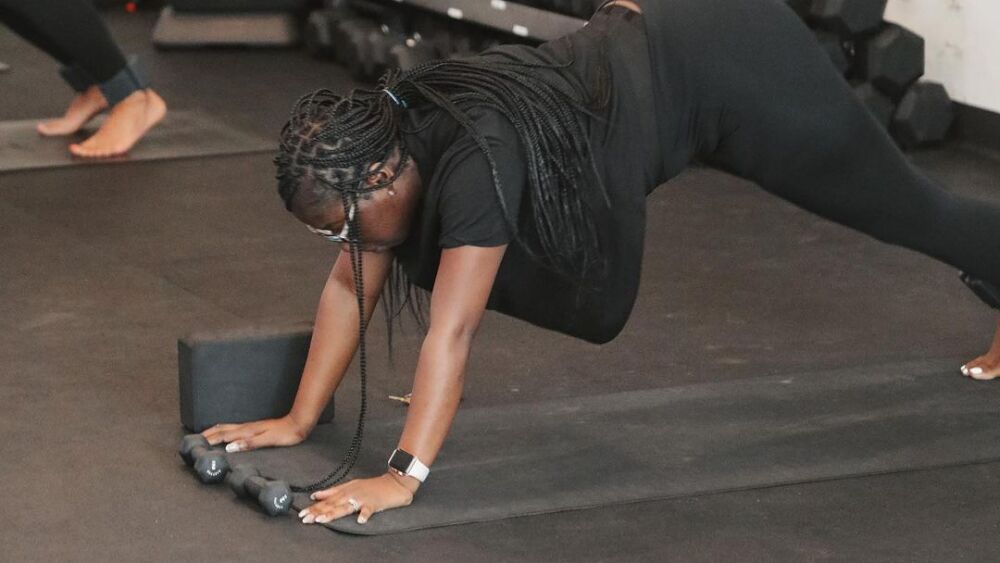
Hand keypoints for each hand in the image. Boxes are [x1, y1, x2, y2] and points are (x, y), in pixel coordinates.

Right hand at [201, 415, 307, 452]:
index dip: (209, 439)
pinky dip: (224, 431)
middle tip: (194, 439)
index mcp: (247, 431)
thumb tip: (230, 447)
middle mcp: (246, 428)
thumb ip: (249, 444)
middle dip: (207, 434)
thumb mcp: (268, 440)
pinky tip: (225, 434)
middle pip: (222, 429)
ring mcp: (250, 427)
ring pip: (227, 427)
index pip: (223, 435)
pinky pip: (234, 429)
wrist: (298, 423)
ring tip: (204, 435)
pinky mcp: (254, 428)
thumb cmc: (285, 434)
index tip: (197, 444)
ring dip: (214, 431)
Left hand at [299, 473, 415, 524]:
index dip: (314, 507)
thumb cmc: (373, 486)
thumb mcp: (351, 485)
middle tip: (306, 518)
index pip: (327, 500)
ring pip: (345, 507)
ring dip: (333, 513)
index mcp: (346, 490)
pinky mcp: (375, 503)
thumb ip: (333, 492)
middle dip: (318, 511)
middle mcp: (351, 493)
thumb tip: (316, 496)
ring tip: (322, 519)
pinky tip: (360, 521)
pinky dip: (365, 514)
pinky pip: (369, 510)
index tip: (302, 513)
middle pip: (332, 504)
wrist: (394, 482)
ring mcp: (363, 498)